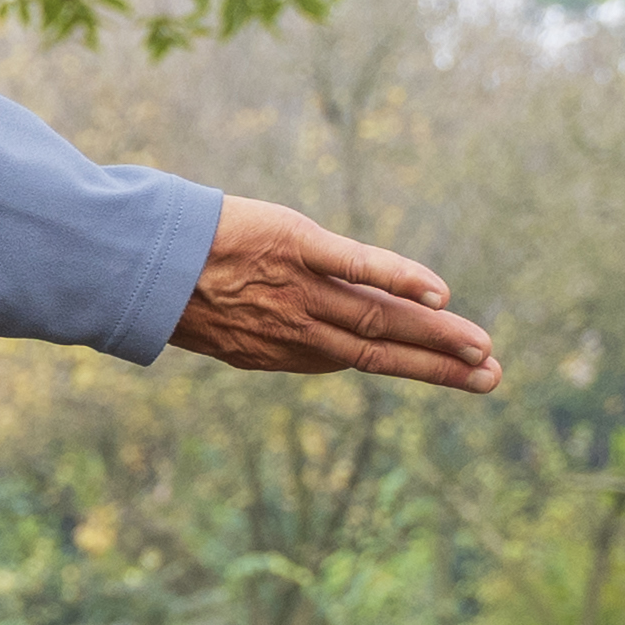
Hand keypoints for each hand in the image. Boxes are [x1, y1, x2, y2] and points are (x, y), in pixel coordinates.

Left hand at [170, 196, 501, 390]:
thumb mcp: (219, 322)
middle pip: (381, 350)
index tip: (456, 372)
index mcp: (281, 350)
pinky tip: (437, 295)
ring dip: (435, 335)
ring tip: (482, 351)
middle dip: (439, 367)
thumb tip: (305, 337)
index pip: (359, 359)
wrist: (132, 260)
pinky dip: (397, 281)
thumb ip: (267, 330)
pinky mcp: (295, 247)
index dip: (411, 368)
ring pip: (378, 320)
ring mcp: (298, 290)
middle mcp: (297, 328)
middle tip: (492, 377)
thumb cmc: (171, 284)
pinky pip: (355, 266)